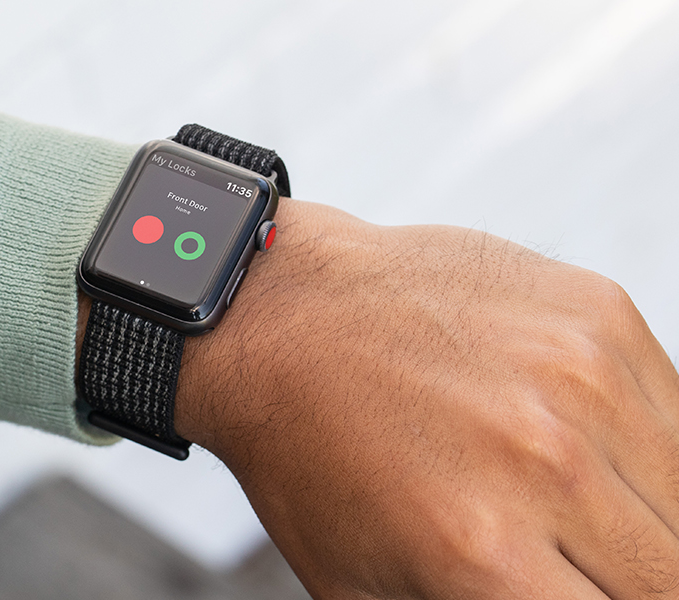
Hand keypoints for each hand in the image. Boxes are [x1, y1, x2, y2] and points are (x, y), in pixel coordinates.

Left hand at [177, 199, 678, 597]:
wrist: (278, 316)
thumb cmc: (311, 463)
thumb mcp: (363, 590)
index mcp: (484, 554)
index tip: (568, 588)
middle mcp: (546, 467)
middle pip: (665, 575)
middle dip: (629, 580)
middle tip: (569, 561)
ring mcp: (581, 381)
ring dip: (645, 520)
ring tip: (570, 512)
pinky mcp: (601, 316)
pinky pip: (673, 416)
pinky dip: (643, 446)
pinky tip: (575, 440)